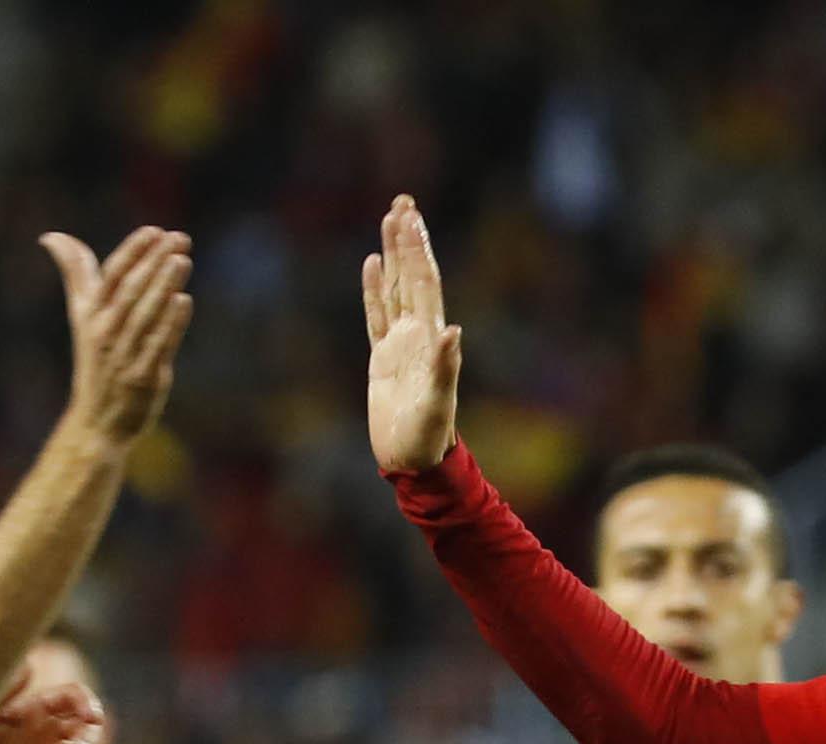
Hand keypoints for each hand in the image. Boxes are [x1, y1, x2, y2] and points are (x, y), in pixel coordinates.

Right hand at [40, 224, 195, 443]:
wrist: (97, 421)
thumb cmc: (96, 361)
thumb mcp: (82, 316)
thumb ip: (76, 275)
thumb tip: (52, 237)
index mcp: (92, 314)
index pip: (111, 276)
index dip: (132, 252)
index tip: (154, 231)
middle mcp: (105, 332)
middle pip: (129, 291)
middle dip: (153, 263)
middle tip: (179, 238)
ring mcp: (124, 355)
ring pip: (144, 315)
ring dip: (163, 286)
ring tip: (182, 260)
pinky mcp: (143, 378)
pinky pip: (157, 347)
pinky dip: (170, 324)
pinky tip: (184, 301)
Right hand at [361, 195, 463, 473]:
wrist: (413, 461)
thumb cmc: (428, 437)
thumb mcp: (438, 404)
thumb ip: (446, 367)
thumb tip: (453, 330)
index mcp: (430, 339)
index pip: (424, 282)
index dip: (416, 249)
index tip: (410, 216)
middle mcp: (417, 334)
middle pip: (412, 275)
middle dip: (407, 238)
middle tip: (403, 201)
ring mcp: (400, 344)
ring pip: (395, 288)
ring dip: (394, 254)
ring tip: (390, 218)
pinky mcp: (383, 358)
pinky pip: (376, 315)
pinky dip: (374, 289)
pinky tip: (372, 264)